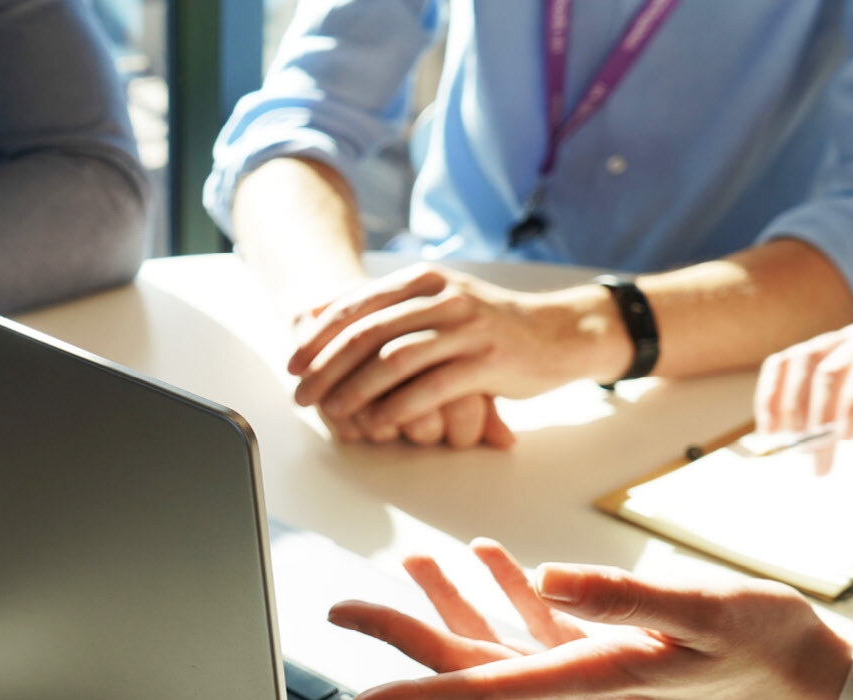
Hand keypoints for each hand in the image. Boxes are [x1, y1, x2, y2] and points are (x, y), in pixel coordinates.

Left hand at [294, 287, 515, 447]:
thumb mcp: (438, 302)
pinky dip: (399, 407)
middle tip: (302, 394)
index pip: (356, 306)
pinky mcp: (488, 362)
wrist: (559, 333)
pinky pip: (431, 387)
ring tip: (333, 412)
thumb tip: (322, 315)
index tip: (293, 363)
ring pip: (395, 359)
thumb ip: (389, 306)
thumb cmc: (487, 325)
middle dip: (326, 367)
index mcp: (424, 280)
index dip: (319, 337)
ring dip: (356, 389)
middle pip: (368, 333)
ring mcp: (467, 328)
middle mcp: (443, 298)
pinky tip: (378, 423)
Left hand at [329, 539, 852, 699]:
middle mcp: (574, 681)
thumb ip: (622, 599)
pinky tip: (489, 556)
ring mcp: (587, 666)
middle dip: (401, 633)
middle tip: (339, 607)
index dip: (414, 689)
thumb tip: (543, 577)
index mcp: (585, 681)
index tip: (357, 693)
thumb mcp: (702, 615)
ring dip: (449, 601)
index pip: (479, 686)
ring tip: (412, 561)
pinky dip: (507, 591)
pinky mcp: (605, 650)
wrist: (813, 672)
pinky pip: (537, 626)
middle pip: (466, 660)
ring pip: (493, 638)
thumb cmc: (767, 648)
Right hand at [755, 312, 852, 470]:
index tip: (844, 437)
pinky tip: (772, 427)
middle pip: (832, 367)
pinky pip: (783, 364)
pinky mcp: (817, 349)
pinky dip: (771, 396)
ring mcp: (841, 337)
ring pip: (802, 363)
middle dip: (819, 418)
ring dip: (790, 409)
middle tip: (816, 459)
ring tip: (794, 446)